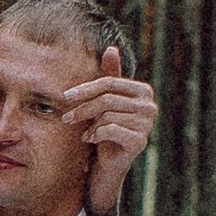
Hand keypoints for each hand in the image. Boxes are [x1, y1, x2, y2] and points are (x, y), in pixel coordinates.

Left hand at [64, 72, 156, 215]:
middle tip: (66, 118)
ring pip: (107, 115)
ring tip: (85, 133)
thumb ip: (110, 77)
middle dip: (83, 108)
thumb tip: (111, 48)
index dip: (86, 88)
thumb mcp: (104, 103)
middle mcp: (150, 106)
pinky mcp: (140, 142)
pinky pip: (111, 129)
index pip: (110, 83)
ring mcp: (148, 125)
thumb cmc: (105, 131)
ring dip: (89, 124)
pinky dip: (96, 134)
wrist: (107, 167)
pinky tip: (91, 140)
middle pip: (107, 99)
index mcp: (143, 92)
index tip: (65, 96)